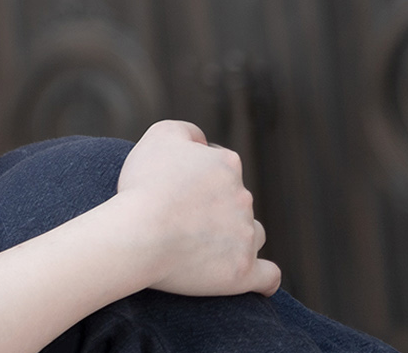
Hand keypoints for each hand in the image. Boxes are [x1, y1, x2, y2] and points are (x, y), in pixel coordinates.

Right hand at [115, 120, 279, 296]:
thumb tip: (203, 144)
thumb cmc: (145, 183)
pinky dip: (263, 275)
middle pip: (236, 200)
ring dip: (236, 236)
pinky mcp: (244, 272)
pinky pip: (267, 275)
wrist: (139, 234)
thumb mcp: (160, 135)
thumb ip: (187, 131)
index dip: (196, 174)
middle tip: (178, 216)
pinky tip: (253, 273)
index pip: (221, 165)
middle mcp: (244, 198)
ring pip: (252, 234)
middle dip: (215, 206)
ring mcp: (246, 237)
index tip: (175, 186)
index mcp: (227, 165)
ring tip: (203, 245)